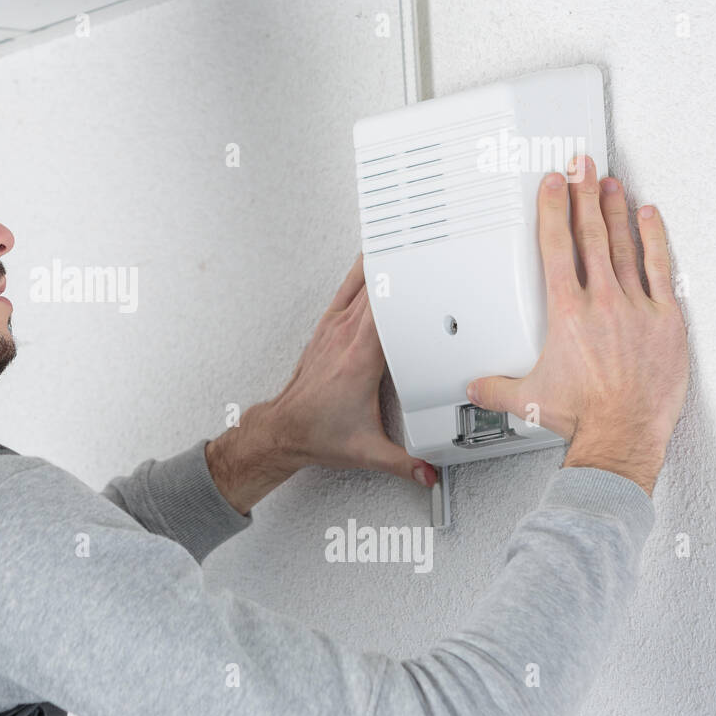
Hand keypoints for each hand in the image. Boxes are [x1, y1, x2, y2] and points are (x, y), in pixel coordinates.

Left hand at [205, 255, 436, 513]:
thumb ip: (404, 464)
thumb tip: (430, 474)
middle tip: (428, 249)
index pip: (386, 313)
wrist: (285, 430)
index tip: (428, 271)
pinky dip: (360, 273)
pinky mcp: (327, 329)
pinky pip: (346, 291)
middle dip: (403, 268)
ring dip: (380, 262)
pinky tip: (370, 261)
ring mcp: (334, 330)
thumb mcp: (368, 452)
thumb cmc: (318, 432)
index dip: (407, 287)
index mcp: (360, 360)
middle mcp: (345, 338)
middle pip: (377, 290)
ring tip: (403, 241)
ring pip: (359, 283)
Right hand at [467, 156, 688, 495]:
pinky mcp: (666, 321)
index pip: (556, 247)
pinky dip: (655, 239)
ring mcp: (636, 308)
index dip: (553, 210)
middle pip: (590, 234)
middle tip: (580, 167)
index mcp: (565, 313)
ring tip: (609, 183)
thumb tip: (476, 385)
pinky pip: (661, 269)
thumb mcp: (526, 399)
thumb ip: (495, 386)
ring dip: (615, 210)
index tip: (552, 186)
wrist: (621, 436)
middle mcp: (601, 302)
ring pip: (624, 245)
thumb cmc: (580, 416)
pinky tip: (650, 219)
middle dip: (583, 195)